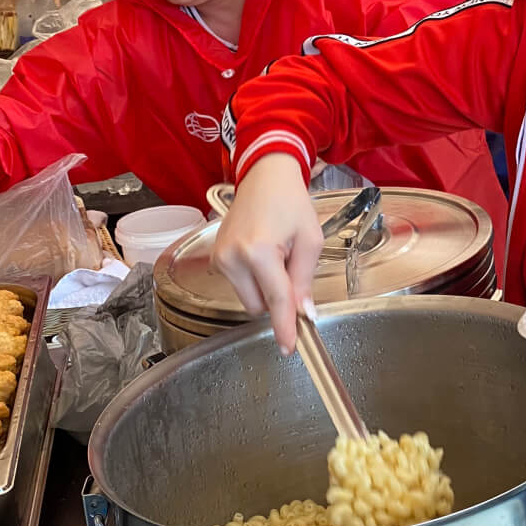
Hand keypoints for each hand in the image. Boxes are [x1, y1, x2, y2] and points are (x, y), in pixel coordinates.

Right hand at [211, 154, 323, 354]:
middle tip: (291, 266)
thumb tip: (304, 314)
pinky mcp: (215, 258)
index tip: (290, 348)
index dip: (285, 327)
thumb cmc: (290, 203)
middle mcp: (232, 258)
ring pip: (248, 298)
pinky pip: (239, 284)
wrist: (265, 177)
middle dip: (277, 298)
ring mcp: (220, 258)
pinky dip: (254, 278)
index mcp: (258, 252)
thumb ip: (304, 280)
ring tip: (276, 255)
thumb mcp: (310, 240)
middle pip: (258, 306)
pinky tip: (262, 253)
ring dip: (265, 287)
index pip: (275, 301)